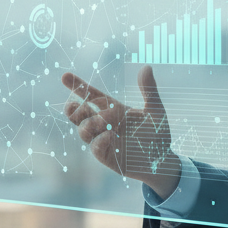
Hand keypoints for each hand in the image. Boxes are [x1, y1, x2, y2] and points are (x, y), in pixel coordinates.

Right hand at [61, 66, 179, 196]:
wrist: (162, 161)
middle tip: (79, 106)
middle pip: (80, 113)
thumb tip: (146, 67)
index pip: (92, 96)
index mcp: (114, 110)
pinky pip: (95, 147)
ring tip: (102, 122)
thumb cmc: (158, 134)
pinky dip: (99, 140)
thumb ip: (150, 90)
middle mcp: (105, 124)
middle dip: (75, 109)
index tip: (65, 77)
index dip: (78, 86)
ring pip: (83, 130)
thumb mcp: (156, 111)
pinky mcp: (106, 156)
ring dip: (88, 124)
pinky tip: (110, 135)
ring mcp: (103, 140)